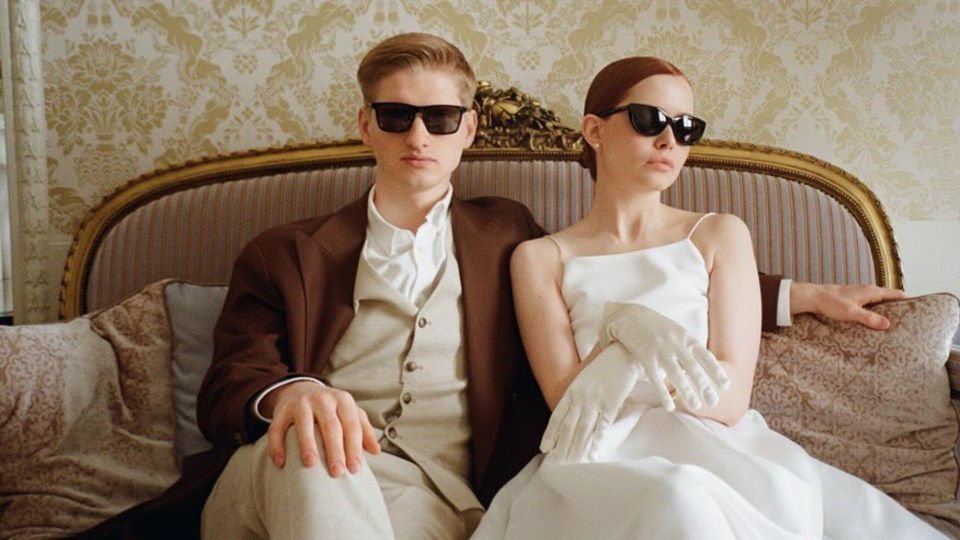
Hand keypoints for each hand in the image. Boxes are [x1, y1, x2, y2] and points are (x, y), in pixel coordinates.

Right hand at [261, 381, 380, 475]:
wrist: (301, 390)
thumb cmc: (332, 409)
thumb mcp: (350, 414)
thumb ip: (364, 431)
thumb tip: (376, 451)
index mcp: (343, 401)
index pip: (351, 425)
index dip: (354, 447)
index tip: (355, 469)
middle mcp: (323, 399)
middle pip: (330, 426)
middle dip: (334, 450)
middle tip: (337, 472)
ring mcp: (301, 403)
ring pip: (304, 425)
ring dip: (308, 445)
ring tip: (311, 465)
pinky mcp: (282, 410)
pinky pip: (277, 428)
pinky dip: (277, 445)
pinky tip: (280, 462)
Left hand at [539, 341, 643, 462]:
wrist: (622, 349)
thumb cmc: (606, 364)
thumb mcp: (586, 377)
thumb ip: (580, 393)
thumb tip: (576, 409)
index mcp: (572, 391)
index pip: (557, 416)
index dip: (550, 434)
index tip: (544, 448)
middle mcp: (580, 397)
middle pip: (568, 427)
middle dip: (562, 447)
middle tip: (557, 465)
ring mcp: (595, 400)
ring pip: (583, 429)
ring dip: (576, 449)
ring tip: (572, 465)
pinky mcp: (611, 402)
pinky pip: (602, 426)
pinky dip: (597, 441)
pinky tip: (593, 453)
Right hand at [600, 302, 729, 410]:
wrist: (628, 314)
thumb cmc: (653, 324)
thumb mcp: (674, 330)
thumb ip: (687, 344)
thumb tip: (701, 361)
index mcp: (685, 336)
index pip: (705, 356)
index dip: (716, 371)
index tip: (726, 385)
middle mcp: (676, 343)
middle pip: (694, 368)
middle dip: (705, 386)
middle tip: (714, 402)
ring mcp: (660, 349)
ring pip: (677, 374)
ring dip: (687, 392)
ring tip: (696, 406)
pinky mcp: (645, 355)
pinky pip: (655, 378)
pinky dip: (663, 393)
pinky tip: (669, 406)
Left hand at [790, 282, 906, 329]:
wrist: (812, 297)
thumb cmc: (830, 303)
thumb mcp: (851, 313)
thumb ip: (869, 318)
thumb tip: (888, 324)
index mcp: (871, 291)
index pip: (896, 294)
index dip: (908, 300)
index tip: (919, 308)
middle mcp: (867, 290)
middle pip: (889, 298)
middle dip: (899, 307)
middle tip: (909, 320)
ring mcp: (860, 294)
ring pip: (879, 301)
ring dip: (887, 310)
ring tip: (895, 323)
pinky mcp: (853, 299)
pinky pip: (870, 304)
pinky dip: (876, 311)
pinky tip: (875, 321)